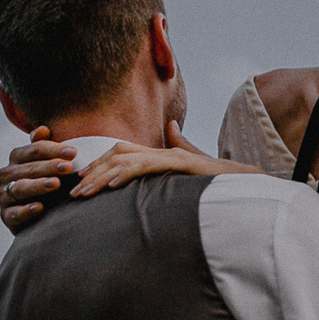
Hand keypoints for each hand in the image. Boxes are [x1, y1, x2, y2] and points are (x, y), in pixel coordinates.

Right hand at [0, 128, 77, 233]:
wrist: (40, 218)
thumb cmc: (47, 185)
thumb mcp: (48, 165)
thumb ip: (44, 146)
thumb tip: (43, 129)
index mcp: (17, 158)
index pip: (34, 150)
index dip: (54, 149)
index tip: (73, 152)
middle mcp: (7, 175)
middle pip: (28, 168)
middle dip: (49, 166)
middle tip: (69, 167)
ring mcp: (4, 195)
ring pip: (20, 188)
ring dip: (38, 185)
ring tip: (56, 184)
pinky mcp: (6, 216)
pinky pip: (14, 213)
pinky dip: (26, 210)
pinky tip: (40, 207)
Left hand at [68, 122, 255, 197]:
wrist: (243, 182)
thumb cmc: (216, 183)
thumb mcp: (190, 171)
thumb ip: (178, 149)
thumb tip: (171, 127)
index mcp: (160, 154)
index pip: (122, 153)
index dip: (99, 165)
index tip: (82, 181)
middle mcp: (162, 150)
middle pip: (118, 154)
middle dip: (93, 172)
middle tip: (75, 191)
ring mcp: (170, 155)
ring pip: (127, 159)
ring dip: (102, 176)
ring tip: (85, 192)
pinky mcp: (180, 163)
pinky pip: (147, 165)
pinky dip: (128, 173)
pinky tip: (113, 183)